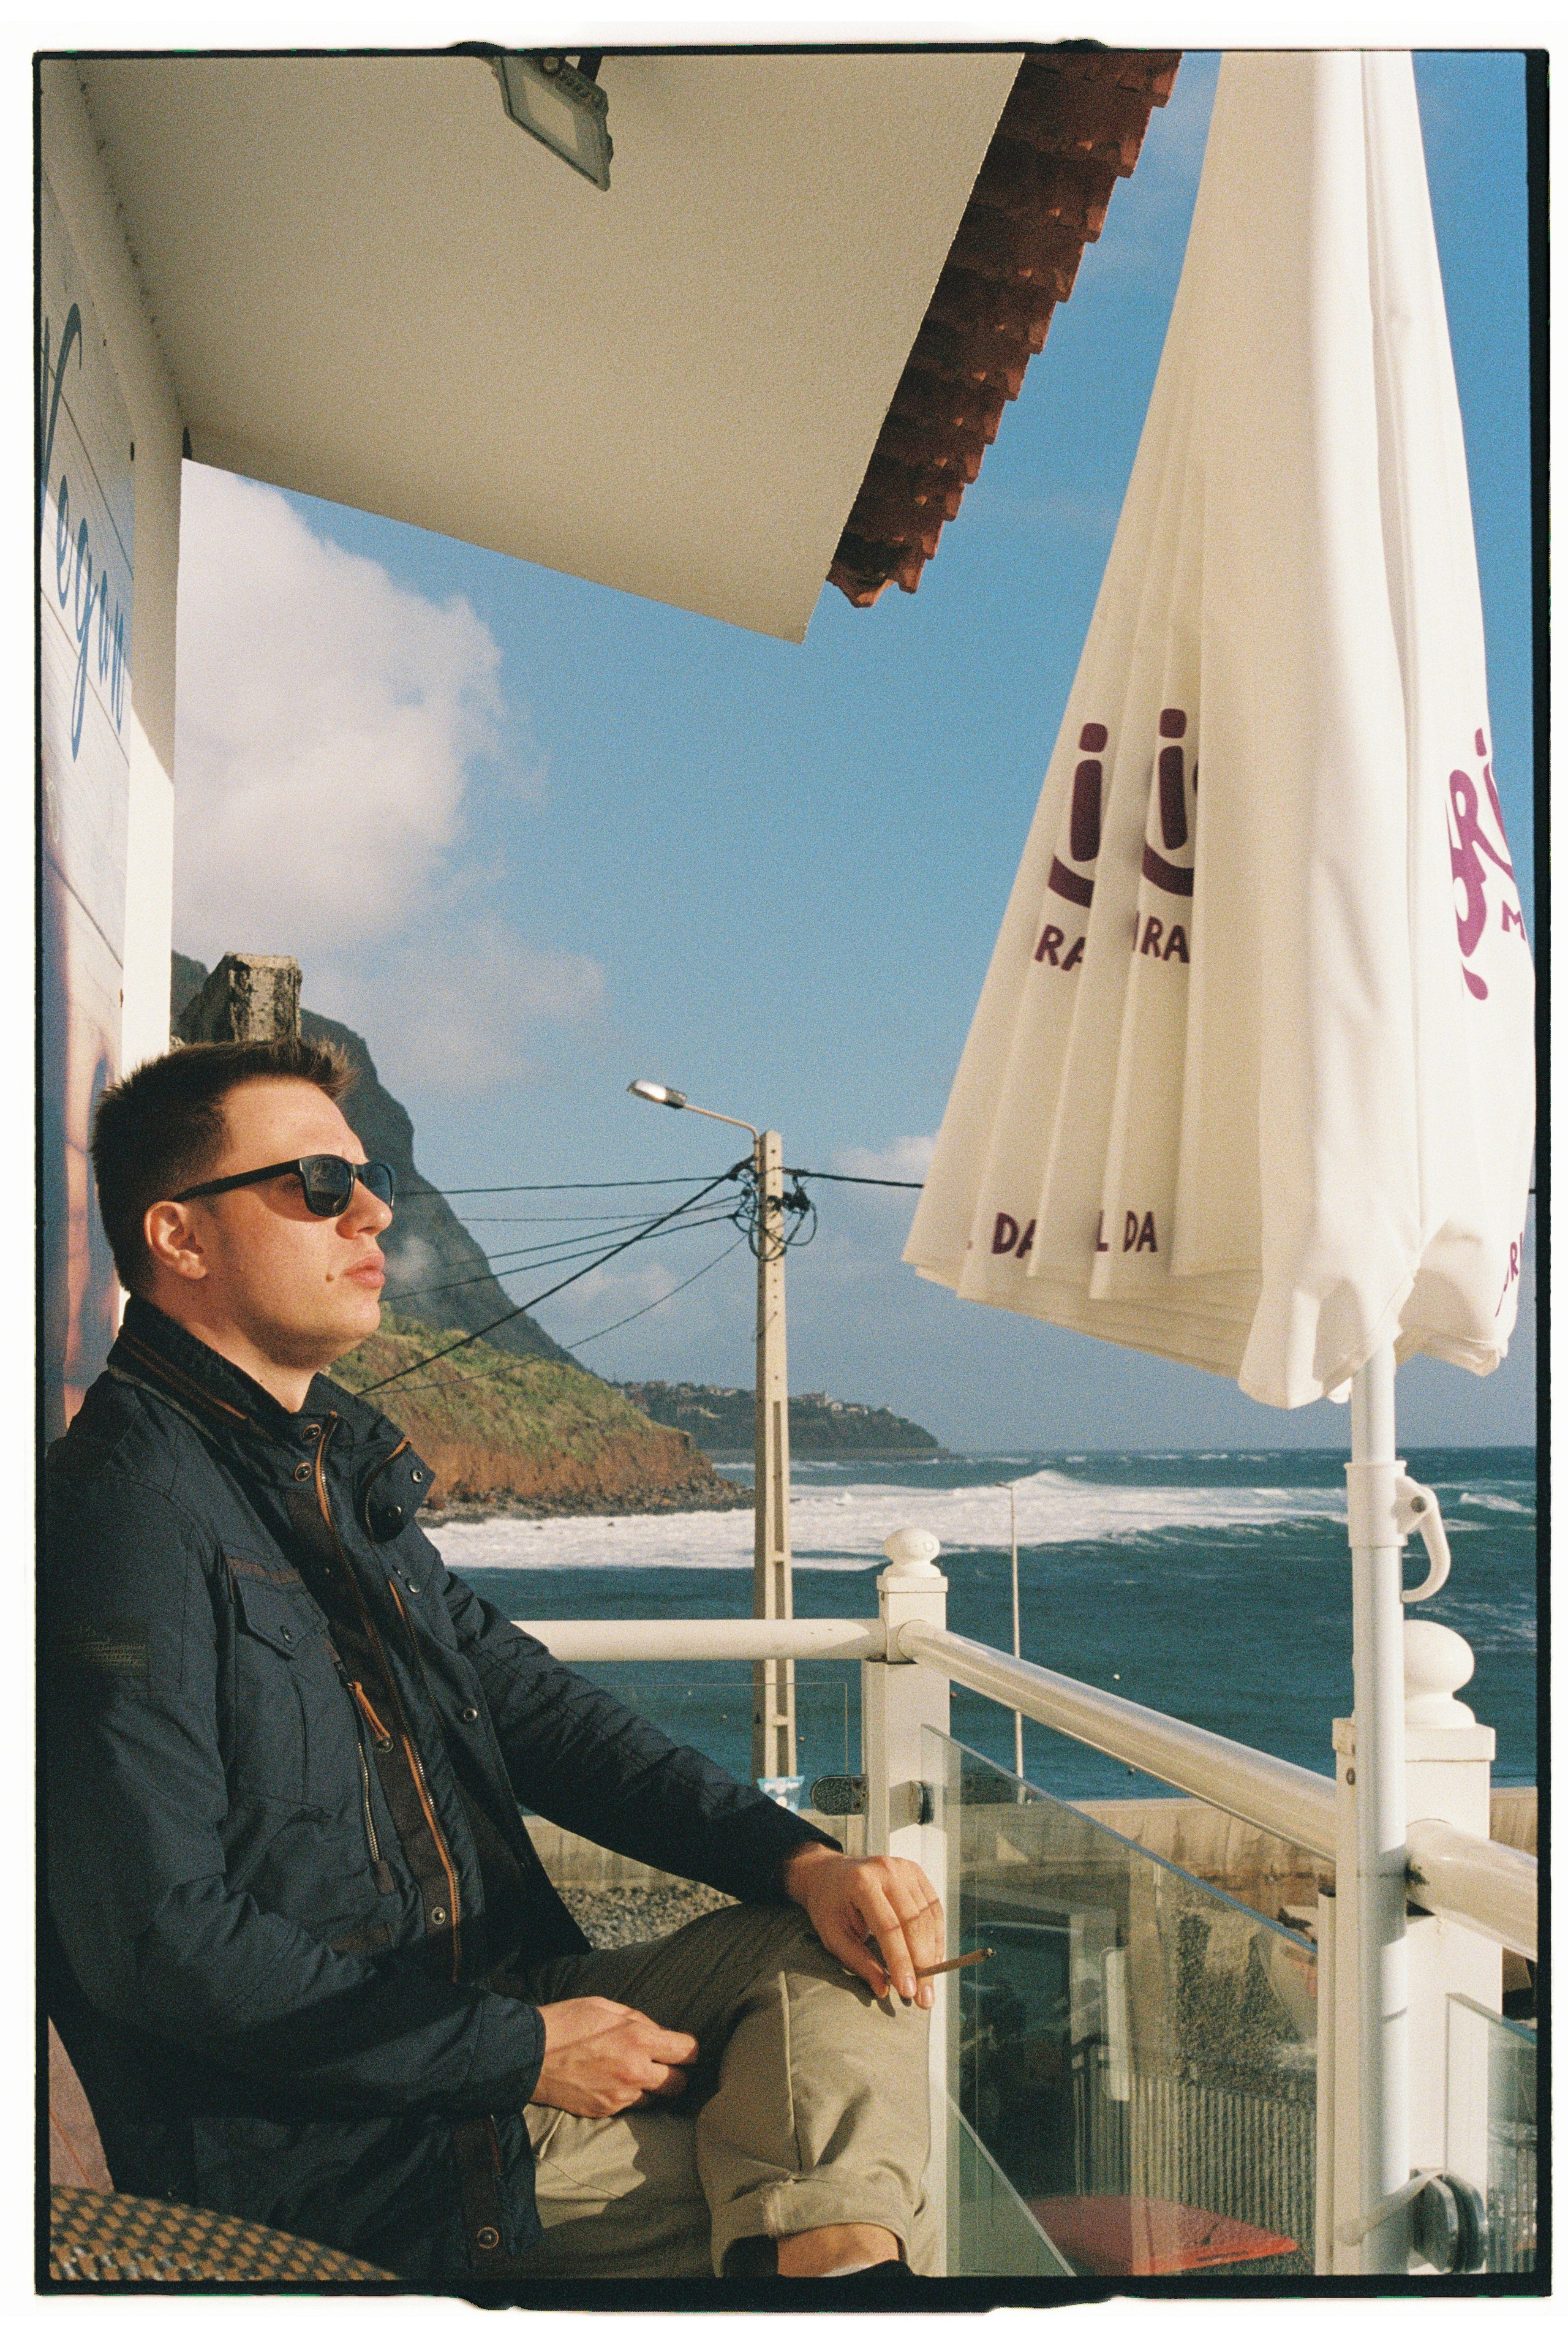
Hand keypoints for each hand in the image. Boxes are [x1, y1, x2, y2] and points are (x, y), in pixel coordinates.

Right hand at [529, 1996, 698, 2117]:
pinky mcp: (606, 2111)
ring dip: (651, 2088)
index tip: (685, 2049)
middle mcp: (635, 2070)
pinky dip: (629, 2097)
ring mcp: (621, 2095)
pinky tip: (613, 2083)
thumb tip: (657, 2033)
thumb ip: (637, 2020)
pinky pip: (630, 2107)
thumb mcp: (605, 2007)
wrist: (529, 2055)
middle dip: (676, 2074)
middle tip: (665, 2065)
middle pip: (679, 2082)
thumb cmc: (567, 2022)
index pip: (687, 2051)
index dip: (690, 2050)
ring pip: (655, 2098)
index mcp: (638, 2038)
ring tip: (634, 2074)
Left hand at [782, 1845, 944, 2008]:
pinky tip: (932, 1960)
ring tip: (929, 1986)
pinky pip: (934, 1908)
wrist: (829, 1873)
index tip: (907, 1992)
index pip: (888, 1927)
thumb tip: (883, 1988)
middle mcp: (887, 1870)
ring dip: (932, 1954)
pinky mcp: (916, 1872)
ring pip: (928, 1916)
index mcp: (862, 1882)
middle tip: (924, 1999)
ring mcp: (905, 1868)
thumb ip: (858, 1961)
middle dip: (921, 1964)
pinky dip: (936, 1937)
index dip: (900, 1961)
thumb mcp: (833, 1935)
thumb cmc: (829, 1905)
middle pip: (914, 1922)